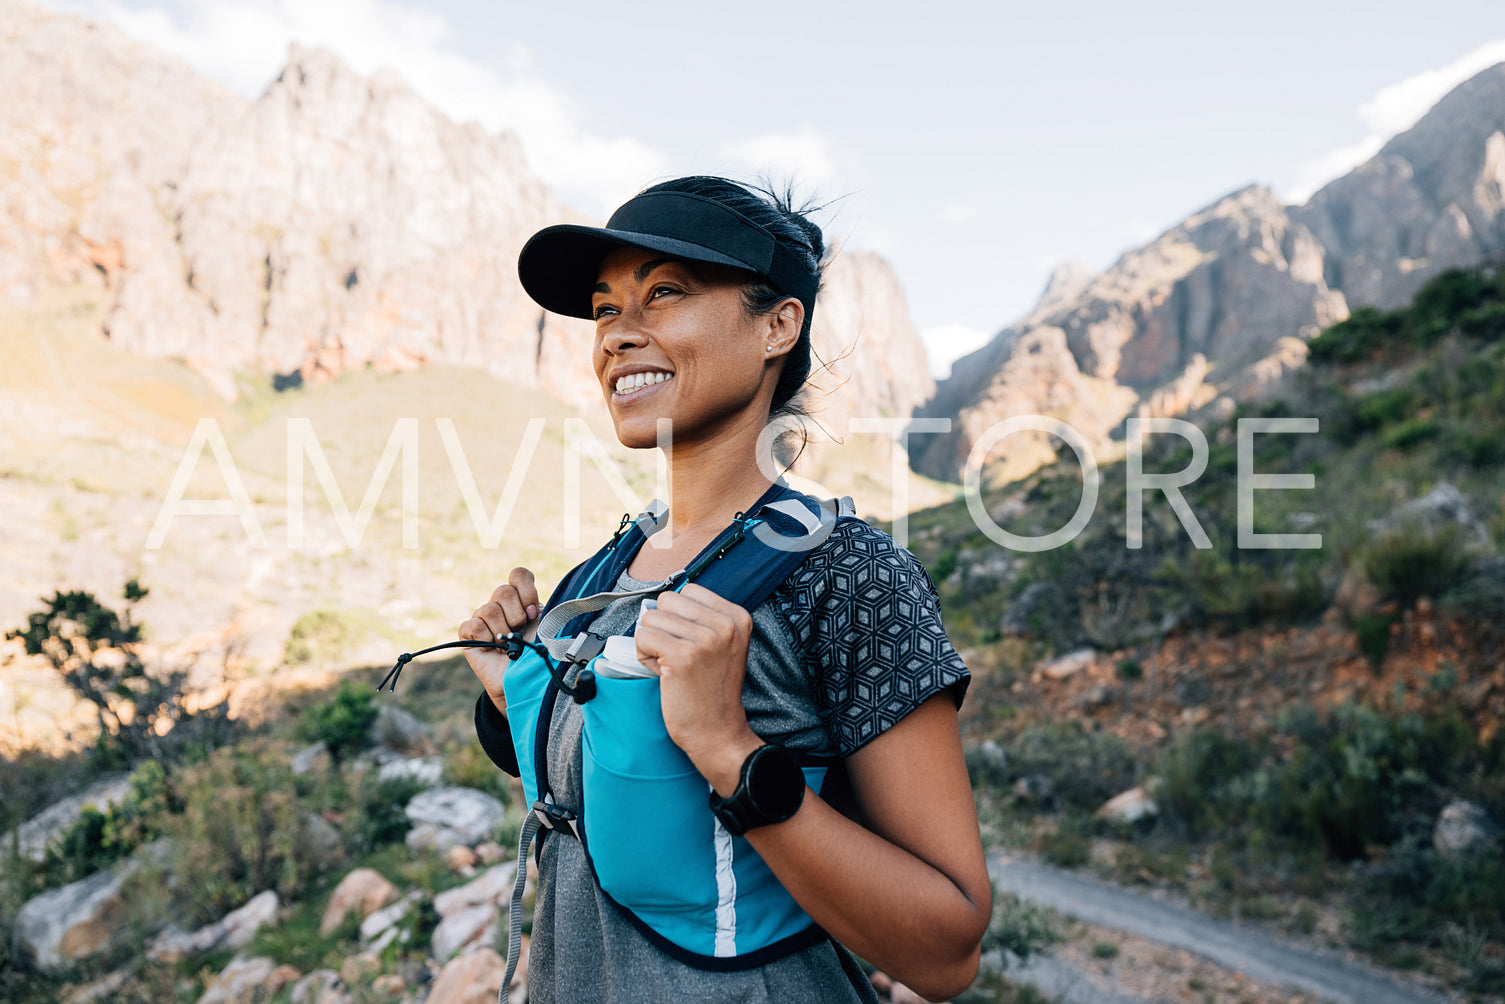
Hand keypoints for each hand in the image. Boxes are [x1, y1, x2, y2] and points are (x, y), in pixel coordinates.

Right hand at [458, 567, 539, 715]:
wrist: (525, 684)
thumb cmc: (539, 656)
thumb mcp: (548, 630)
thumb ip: (546, 611)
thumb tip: (542, 603)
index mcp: (522, 600)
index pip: (518, 575)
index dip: (526, 590)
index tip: (533, 612)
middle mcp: (502, 606)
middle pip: (503, 590)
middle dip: (516, 615)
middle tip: (521, 632)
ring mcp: (484, 619)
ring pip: (488, 609)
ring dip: (502, 631)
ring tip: (508, 645)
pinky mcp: (469, 635)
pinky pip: (472, 625)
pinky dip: (485, 638)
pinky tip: (493, 649)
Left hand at [634, 584, 761, 792]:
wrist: (717, 731)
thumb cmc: (711, 689)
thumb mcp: (723, 644)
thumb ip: (702, 618)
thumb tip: (660, 599)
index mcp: (737, 617)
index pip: (688, 590)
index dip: (679, 616)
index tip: (691, 643)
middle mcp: (725, 625)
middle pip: (667, 600)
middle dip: (663, 627)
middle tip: (678, 655)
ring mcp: (705, 639)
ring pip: (651, 618)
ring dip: (653, 643)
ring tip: (672, 666)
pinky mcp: (683, 656)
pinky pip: (643, 637)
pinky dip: (645, 656)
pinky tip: (663, 672)